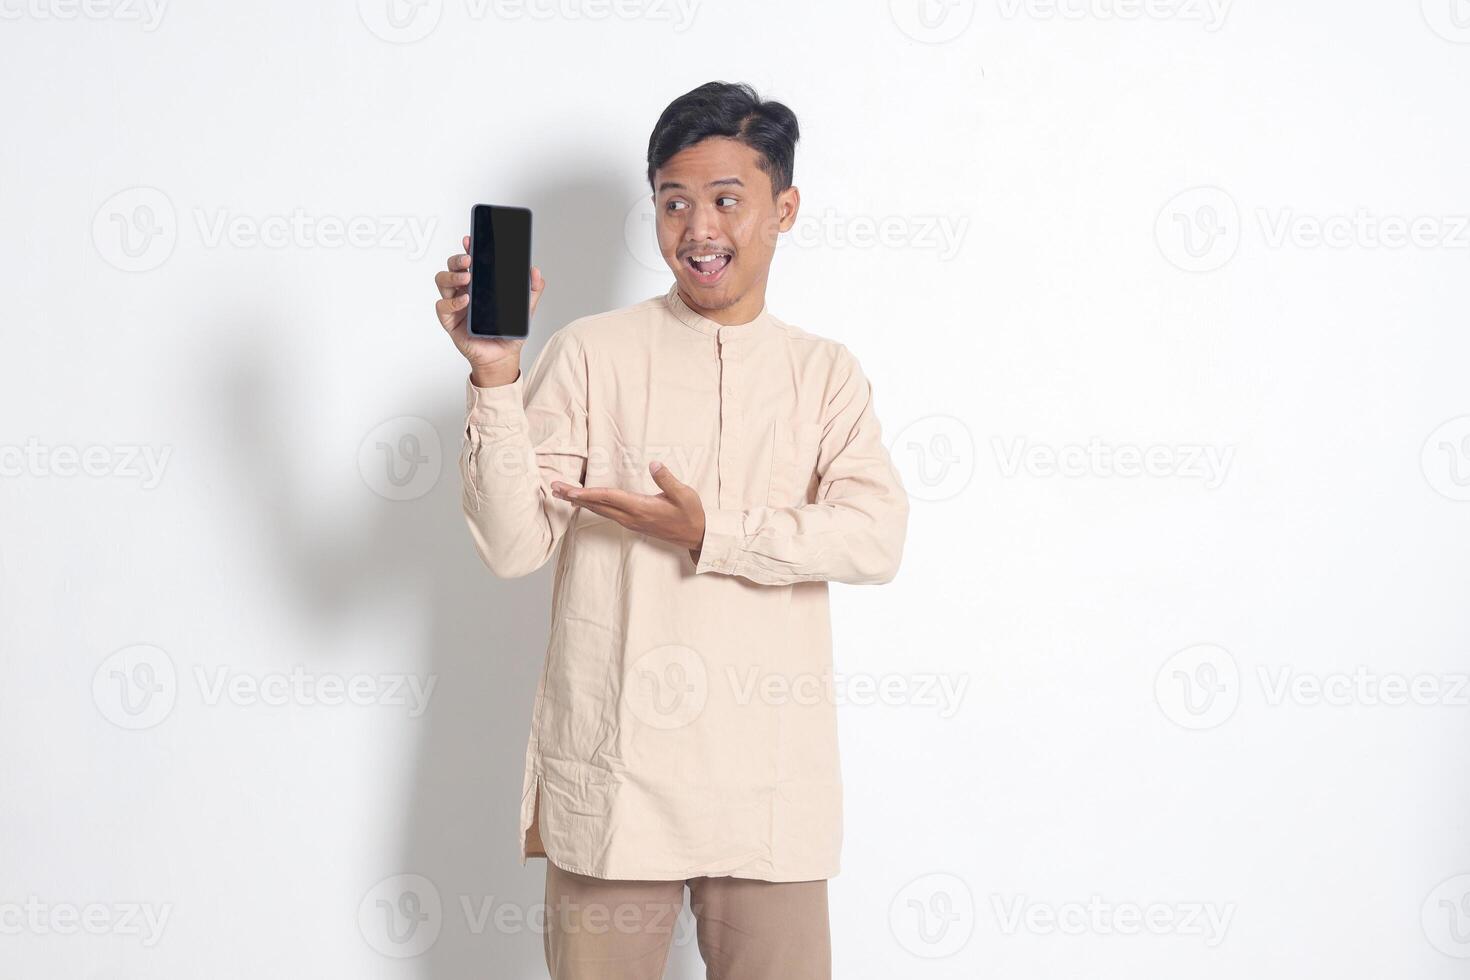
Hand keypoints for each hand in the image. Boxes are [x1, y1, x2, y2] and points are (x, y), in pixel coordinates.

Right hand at [435, 234, 545, 382]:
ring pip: (442, 280)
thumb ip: (532, 289)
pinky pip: (442, 306)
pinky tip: (465, 301)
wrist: (503, 357)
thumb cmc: (508, 332)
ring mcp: (455, 304)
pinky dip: (452, 301)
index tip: (470, 239)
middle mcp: (464, 290)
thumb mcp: (526, 308)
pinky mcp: (450, 321)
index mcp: (479, 284)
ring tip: (467, 278)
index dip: (468, 248)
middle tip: (469, 260)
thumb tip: (535, 270)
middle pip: (452, 266)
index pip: (470, 261)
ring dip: (452, 275)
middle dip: (457, 259)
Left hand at [551, 461, 706, 554]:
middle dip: (574, 497)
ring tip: (562, 494)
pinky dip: (592, 506)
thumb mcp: (684, 494)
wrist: (696, 536)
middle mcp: (632, 517)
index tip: (571, 491)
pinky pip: (607, 513)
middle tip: (554, 487)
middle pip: (597, 505)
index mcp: (641, 508)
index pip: (609, 498)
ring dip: (580, 502)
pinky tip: (585, 502)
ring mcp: (631, 522)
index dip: (588, 494)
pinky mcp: (633, 523)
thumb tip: (654, 464)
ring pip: (600, 510)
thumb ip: (667, 480)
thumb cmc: (691, 513)